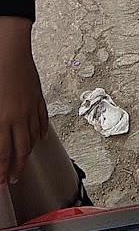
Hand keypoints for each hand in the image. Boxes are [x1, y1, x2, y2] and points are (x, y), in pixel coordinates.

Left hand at [0, 18, 47, 186]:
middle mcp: (18, 116)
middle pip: (20, 150)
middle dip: (16, 169)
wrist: (9, 48)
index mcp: (1, 119)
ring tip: (25, 163)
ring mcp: (30, 106)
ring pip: (32, 137)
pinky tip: (39, 137)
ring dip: (28, 154)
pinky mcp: (37, 96)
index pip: (2, 154)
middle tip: (13, 180)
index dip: (2, 171)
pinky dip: (41, 132)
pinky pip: (42, 119)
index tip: (1, 182)